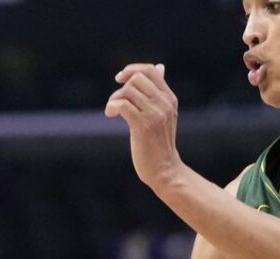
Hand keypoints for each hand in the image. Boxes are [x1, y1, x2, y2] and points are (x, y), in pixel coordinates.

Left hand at [106, 63, 185, 192]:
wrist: (164, 170)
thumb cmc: (160, 143)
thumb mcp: (164, 113)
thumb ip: (159, 91)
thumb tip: (160, 66)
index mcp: (169, 98)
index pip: (151, 70)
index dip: (132, 69)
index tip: (120, 79)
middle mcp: (164, 103)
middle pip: (137, 79)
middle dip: (121, 88)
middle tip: (116, 103)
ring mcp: (155, 114)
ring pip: (128, 91)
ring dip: (114, 98)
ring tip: (112, 111)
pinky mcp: (143, 126)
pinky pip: (122, 105)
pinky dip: (112, 107)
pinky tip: (110, 114)